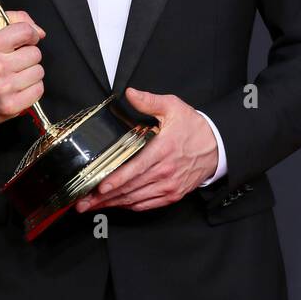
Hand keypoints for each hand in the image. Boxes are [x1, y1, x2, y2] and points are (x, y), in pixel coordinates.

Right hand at [0, 10, 45, 123]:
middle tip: (15, 60)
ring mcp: (3, 88)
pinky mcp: (11, 106)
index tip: (26, 39)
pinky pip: (38, 90)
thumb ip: (13, 21)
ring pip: (39, 72)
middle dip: (28, 55)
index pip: (25, 31)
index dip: (30, 34)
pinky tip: (18, 86)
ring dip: (30, 72)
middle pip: (35, 53)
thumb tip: (40, 32)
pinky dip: (31, 88)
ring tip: (15, 74)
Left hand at [74, 87, 217, 212]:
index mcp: (162, 150)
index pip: (135, 168)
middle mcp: (165, 171)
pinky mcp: (173, 194)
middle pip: (130, 188)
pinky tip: (115, 205)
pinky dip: (130, 206)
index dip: (115, 180)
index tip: (98, 187)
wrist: (218, 146)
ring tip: (92, 206)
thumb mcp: (173, 107)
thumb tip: (130, 93)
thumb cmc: (193, 127)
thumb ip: (149, 101)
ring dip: (113, 204)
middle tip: (82, 202)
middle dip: (104, 197)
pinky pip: (147, 204)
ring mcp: (169, 186)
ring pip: (135, 199)